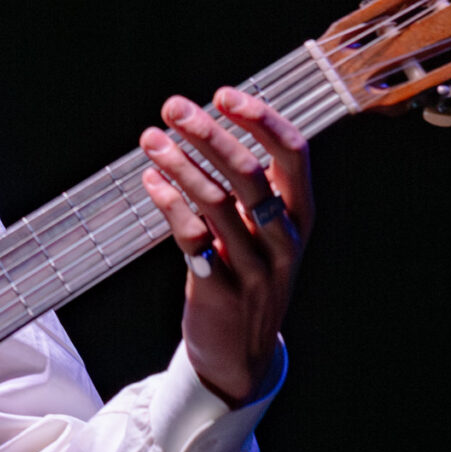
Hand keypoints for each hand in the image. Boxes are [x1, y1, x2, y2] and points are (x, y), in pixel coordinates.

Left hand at [139, 88, 313, 405]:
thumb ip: (247, 187)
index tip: (224, 95)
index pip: (293, 155)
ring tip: (151, 139)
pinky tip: (151, 181)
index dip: (261, 120)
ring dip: (179, 164)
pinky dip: (170, 204)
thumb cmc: (248, 276)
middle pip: (250, 173)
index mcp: (299, 216)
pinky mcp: (222, 291)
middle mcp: (284, 240)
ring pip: (217, 203)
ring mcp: (256, 268)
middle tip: (174, 108)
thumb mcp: (263, 233)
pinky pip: (194, 239)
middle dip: (210, 134)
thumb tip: (208, 125)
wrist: (242, 356)